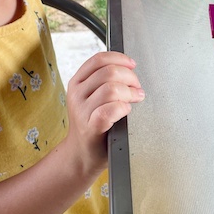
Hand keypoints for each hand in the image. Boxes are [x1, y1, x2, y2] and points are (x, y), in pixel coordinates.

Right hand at [64, 51, 144, 173]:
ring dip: (130, 92)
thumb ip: (104, 81)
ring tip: (135, 98)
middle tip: (137, 87)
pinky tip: (126, 111)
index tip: (132, 65)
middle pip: (109, 72)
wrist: (81, 154)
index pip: (98, 59)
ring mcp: (82, 111)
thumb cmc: (92, 123)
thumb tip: (129, 67)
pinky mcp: (91, 128)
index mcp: (77, 82)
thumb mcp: (91, 97)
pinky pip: (111, 110)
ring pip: (112, 89)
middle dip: (130, 77)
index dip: (119, 58)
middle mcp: (77, 94)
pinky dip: (123, 108)